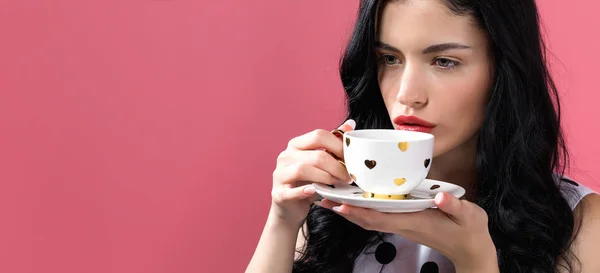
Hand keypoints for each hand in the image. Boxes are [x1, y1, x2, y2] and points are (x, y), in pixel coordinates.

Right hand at [269, 119, 354, 226]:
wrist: (291, 207)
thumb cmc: (308, 182)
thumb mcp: (321, 163)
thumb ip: (333, 144)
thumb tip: (351, 124)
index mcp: (296, 144)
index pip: (318, 136)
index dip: (338, 145)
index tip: (352, 159)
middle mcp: (286, 156)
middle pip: (316, 155)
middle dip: (337, 166)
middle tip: (349, 177)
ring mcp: (280, 174)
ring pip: (303, 170)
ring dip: (325, 178)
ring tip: (337, 184)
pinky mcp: (278, 193)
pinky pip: (291, 191)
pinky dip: (304, 191)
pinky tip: (315, 191)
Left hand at [316, 192, 498, 271]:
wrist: (472, 250)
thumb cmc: (470, 232)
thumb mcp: (469, 216)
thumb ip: (455, 206)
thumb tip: (440, 197)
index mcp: (415, 222)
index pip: (381, 218)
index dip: (360, 212)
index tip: (341, 205)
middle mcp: (404, 225)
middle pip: (368, 220)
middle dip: (346, 210)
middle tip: (325, 198)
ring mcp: (403, 225)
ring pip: (371, 220)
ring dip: (351, 211)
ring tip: (332, 199)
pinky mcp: (405, 223)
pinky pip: (379, 218)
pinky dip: (363, 211)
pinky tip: (355, 202)